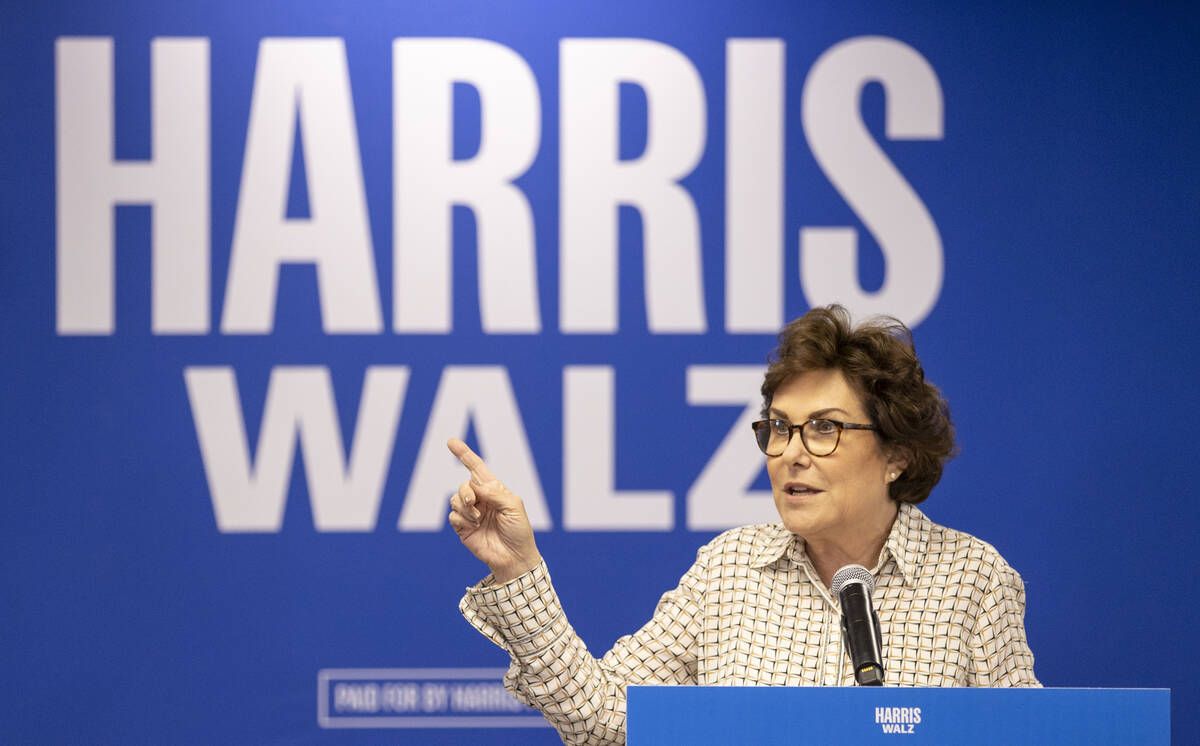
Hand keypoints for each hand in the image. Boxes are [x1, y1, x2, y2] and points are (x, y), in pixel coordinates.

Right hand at [446, 438, 542, 582]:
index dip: (464, 454)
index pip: (476, 468)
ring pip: (455, 500)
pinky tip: (474, 528)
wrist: (514, 557)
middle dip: (465, 491)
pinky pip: (453, 516)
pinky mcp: (463, 527)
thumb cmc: (519, 531)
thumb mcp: (514, 506)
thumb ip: (495, 492)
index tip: (451, 441)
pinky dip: (462, 520)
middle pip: (463, 485)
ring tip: (478, 519)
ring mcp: (471, 513)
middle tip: (473, 503)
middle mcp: (481, 499)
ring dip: (465, 508)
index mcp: (494, 490)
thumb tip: (475, 486)